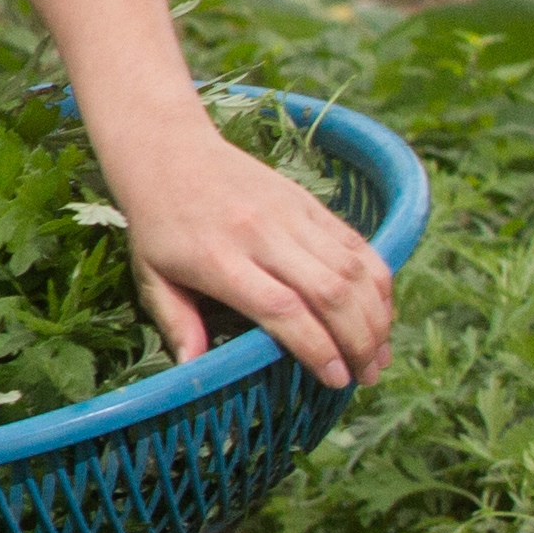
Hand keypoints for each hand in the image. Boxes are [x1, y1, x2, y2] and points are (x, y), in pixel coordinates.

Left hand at [87, 101, 396, 388]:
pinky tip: (382, 310)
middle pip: (329, 291)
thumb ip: (176, 322)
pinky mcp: (309, 202)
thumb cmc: (158, 224)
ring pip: (352, 268)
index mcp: (218, 259)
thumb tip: (193, 368)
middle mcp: (261, 235)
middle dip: (359, 340)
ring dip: (376, 315)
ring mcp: (291, 215)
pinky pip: (357, 242)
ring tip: (381, 354)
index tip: (336, 379)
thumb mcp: (151, 276)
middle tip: (369, 376)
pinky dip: (378, 279)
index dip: (316, 347)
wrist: (168, 152)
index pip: (282, 308)